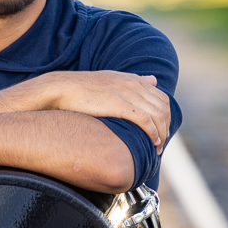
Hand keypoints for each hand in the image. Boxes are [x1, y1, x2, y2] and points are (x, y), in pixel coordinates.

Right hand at [43, 71, 170, 152]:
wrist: (61, 89)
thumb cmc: (81, 89)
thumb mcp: (111, 80)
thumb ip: (133, 81)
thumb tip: (153, 79)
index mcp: (132, 79)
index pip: (161, 98)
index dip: (165, 118)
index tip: (161, 133)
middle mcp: (133, 84)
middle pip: (163, 107)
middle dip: (166, 128)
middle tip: (160, 144)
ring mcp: (127, 93)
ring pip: (158, 115)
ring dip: (161, 134)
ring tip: (157, 148)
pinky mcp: (119, 104)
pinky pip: (146, 120)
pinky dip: (153, 133)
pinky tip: (152, 143)